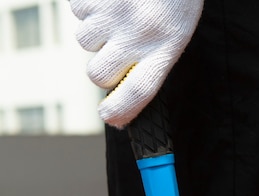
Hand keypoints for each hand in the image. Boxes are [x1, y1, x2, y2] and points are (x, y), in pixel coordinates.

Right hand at [70, 0, 203, 127]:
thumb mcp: (177, 32)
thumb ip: (153, 61)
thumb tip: (122, 97)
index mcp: (166, 48)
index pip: (139, 92)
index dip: (120, 111)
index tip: (109, 117)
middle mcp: (139, 34)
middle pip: (99, 75)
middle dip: (102, 69)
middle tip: (115, 52)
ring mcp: (114, 13)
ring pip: (85, 42)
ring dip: (96, 32)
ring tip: (120, 12)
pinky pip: (77, 11)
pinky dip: (89, 6)